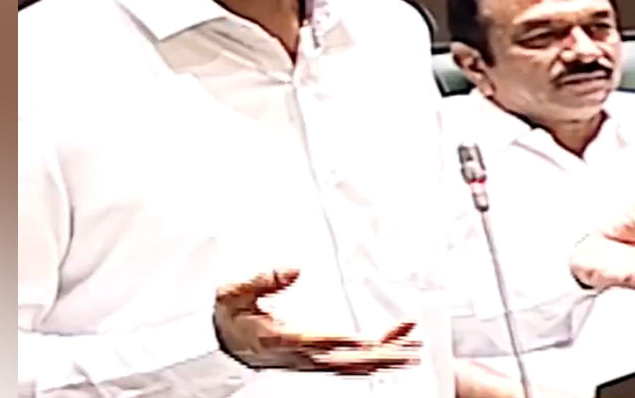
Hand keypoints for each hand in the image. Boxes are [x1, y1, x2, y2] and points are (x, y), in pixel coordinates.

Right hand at [214, 268, 421, 374]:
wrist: (222, 342)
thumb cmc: (230, 315)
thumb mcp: (234, 292)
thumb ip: (263, 280)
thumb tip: (294, 268)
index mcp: (280, 338)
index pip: (315, 342)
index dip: (340, 342)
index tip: (365, 339)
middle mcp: (299, 355)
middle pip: (345, 360)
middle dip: (379, 354)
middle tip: (409, 345)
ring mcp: (309, 361)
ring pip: (352, 366)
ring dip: (384, 358)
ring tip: (413, 347)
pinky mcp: (315, 361)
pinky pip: (349, 365)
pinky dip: (373, 359)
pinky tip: (392, 351)